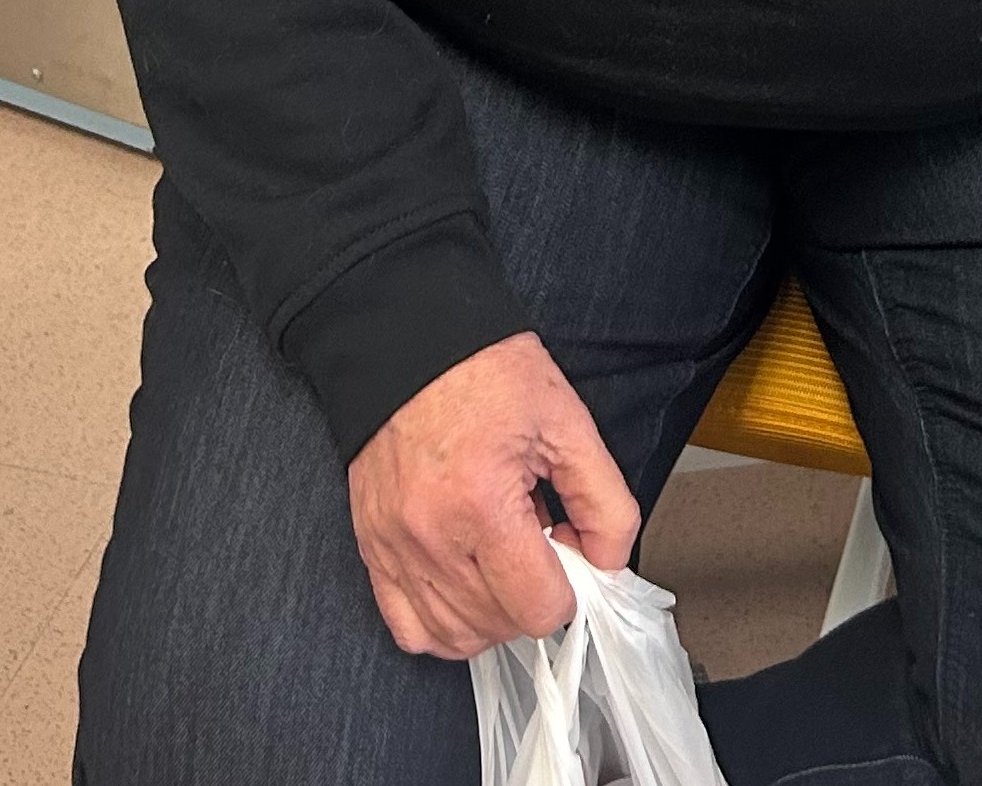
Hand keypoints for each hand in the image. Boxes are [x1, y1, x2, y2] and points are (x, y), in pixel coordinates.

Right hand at [346, 331, 639, 659]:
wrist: (410, 342)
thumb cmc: (486, 373)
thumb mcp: (568, 422)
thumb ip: (606, 500)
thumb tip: (609, 562)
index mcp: (482, 503)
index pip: (538, 607)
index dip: (570, 586)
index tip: (568, 545)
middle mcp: (431, 537)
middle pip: (499, 627)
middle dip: (533, 595)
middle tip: (539, 543)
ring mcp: (395, 548)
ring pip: (454, 638)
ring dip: (493, 616)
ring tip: (504, 559)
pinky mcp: (373, 548)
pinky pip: (409, 629)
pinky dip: (444, 625)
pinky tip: (468, 586)